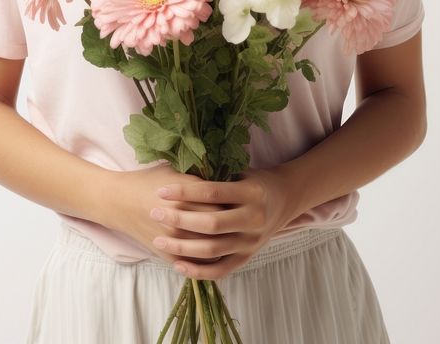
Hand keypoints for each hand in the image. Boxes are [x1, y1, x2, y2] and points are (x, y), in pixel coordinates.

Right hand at [109, 162, 229, 263]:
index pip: (222, 205)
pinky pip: (197, 264)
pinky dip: (209, 260)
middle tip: (236, 216)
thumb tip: (229, 183)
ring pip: (211, 249)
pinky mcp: (169, 256)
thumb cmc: (150, 181)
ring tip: (230, 233)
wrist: (121, 201)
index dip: (233, 203)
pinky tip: (217, 250)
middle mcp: (182, 222)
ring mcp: (176, 242)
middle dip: (230, 223)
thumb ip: (202, 180)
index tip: (238, 199)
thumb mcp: (177, 173)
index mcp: (187, 199)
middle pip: (218, 228)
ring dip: (223, 243)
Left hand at [146, 165, 298, 279]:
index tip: (161, 191)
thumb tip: (179, 169)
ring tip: (158, 242)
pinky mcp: (248, 256)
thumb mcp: (240, 171)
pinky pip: (221, 269)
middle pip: (211, 224)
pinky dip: (199, 271)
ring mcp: (251, 241)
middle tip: (154, 214)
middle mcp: (253, 219)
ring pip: (213, 250)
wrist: (285, 198)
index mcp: (251, 192)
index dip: (185, 192)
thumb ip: (215, 175)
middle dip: (179, 220)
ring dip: (183, 248)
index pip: (212, 193)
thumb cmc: (253, 180)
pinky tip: (178, 265)